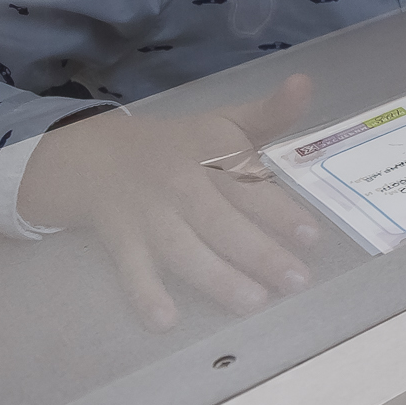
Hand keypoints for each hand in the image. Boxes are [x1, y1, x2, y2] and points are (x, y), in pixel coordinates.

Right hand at [16, 73, 325, 331]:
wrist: (93, 155)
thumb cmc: (180, 146)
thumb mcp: (224, 123)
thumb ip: (270, 113)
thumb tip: (305, 82)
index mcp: (211, 152)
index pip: (248, 182)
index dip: (280, 210)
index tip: (312, 237)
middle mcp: (181, 183)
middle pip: (221, 221)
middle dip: (259, 252)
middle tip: (297, 282)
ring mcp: (149, 214)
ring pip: (183, 249)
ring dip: (216, 277)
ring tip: (252, 303)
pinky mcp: (121, 240)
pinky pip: (132, 270)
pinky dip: (145, 295)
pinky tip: (166, 322)